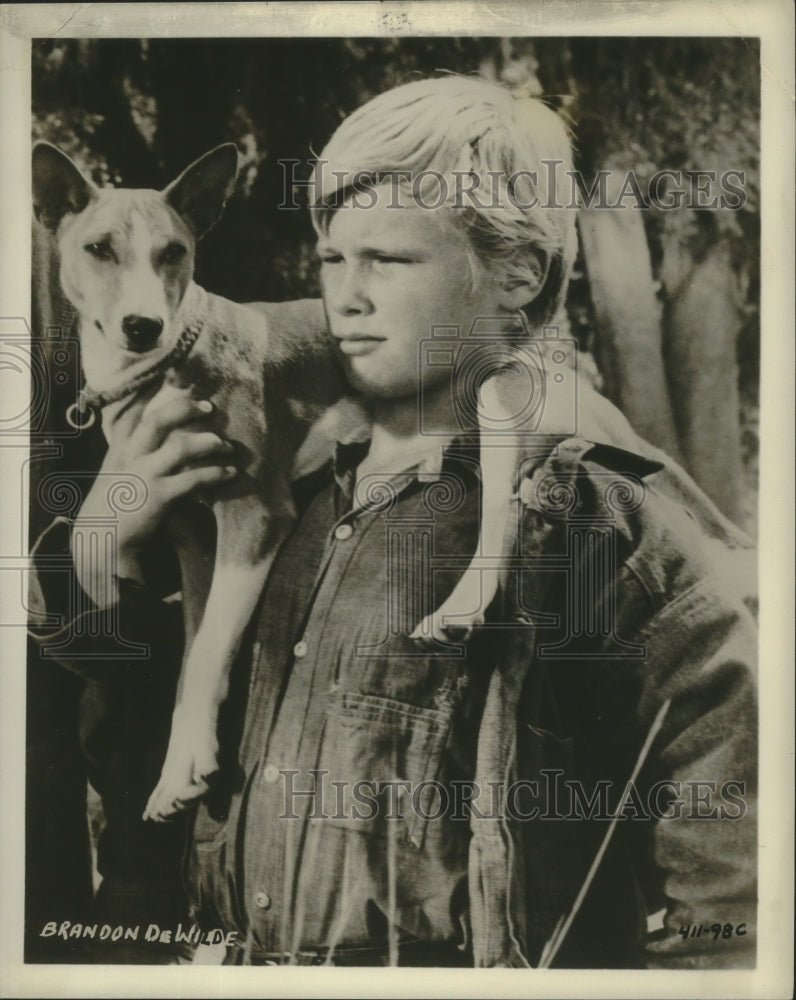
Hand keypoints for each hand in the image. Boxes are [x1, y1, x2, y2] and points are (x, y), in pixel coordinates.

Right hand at [72, 390, 235, 605]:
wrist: (104, 543)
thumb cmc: (115, 507)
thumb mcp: (117, 474)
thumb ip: (134, 454)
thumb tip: (164, 439)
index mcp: (119, 449)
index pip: (129, 412)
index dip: (146, 392)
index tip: (165, 375)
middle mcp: (130, 457)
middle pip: (158, 420)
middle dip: (185, 408)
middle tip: (209, 407)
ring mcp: (145, 475)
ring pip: (182, 447)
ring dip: (210, 443)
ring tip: (227, 446)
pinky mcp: (161, 496)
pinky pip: (196, 478)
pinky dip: (217, 473)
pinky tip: (230, 473)